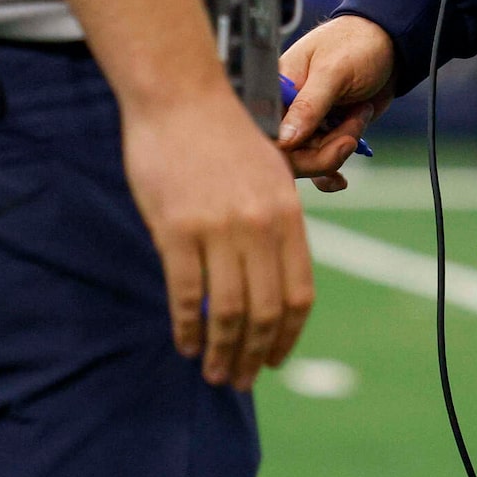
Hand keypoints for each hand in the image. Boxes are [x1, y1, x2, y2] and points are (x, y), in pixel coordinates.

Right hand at [121, 85, 315, 389]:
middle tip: (240, 380)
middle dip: (253, 356)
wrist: (180, 95)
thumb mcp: (269, 176)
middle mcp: (259, 226)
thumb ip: (275, 227)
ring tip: (214, 373)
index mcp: (287, 215)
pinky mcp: (177, 229)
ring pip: (226, 311)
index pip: (299, 295)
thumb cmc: (222, 136)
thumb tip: (271, 285)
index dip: (287, 336)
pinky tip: (186, 343)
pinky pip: (185, 294)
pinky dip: (188, 327)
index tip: (274, 360)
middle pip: (264, 312)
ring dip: (222, 352)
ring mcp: (218, 228)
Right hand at [277, 14, 395, 189]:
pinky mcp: (323, 135)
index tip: (311, 146)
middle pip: (286, 153)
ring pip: (307, 161)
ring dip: (336, 151)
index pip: (265, 128)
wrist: (390, 48)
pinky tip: (341, 180)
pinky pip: (318, 165)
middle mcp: (285, 110)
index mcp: (276, 88)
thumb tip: (282, 140)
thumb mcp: (333, 71)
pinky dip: (330, 172)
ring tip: (358, 120)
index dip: (283, 147)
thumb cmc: (356, 45)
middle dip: (320, 153)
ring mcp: (305, 125)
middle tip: (348, 139)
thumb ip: (309, 104)